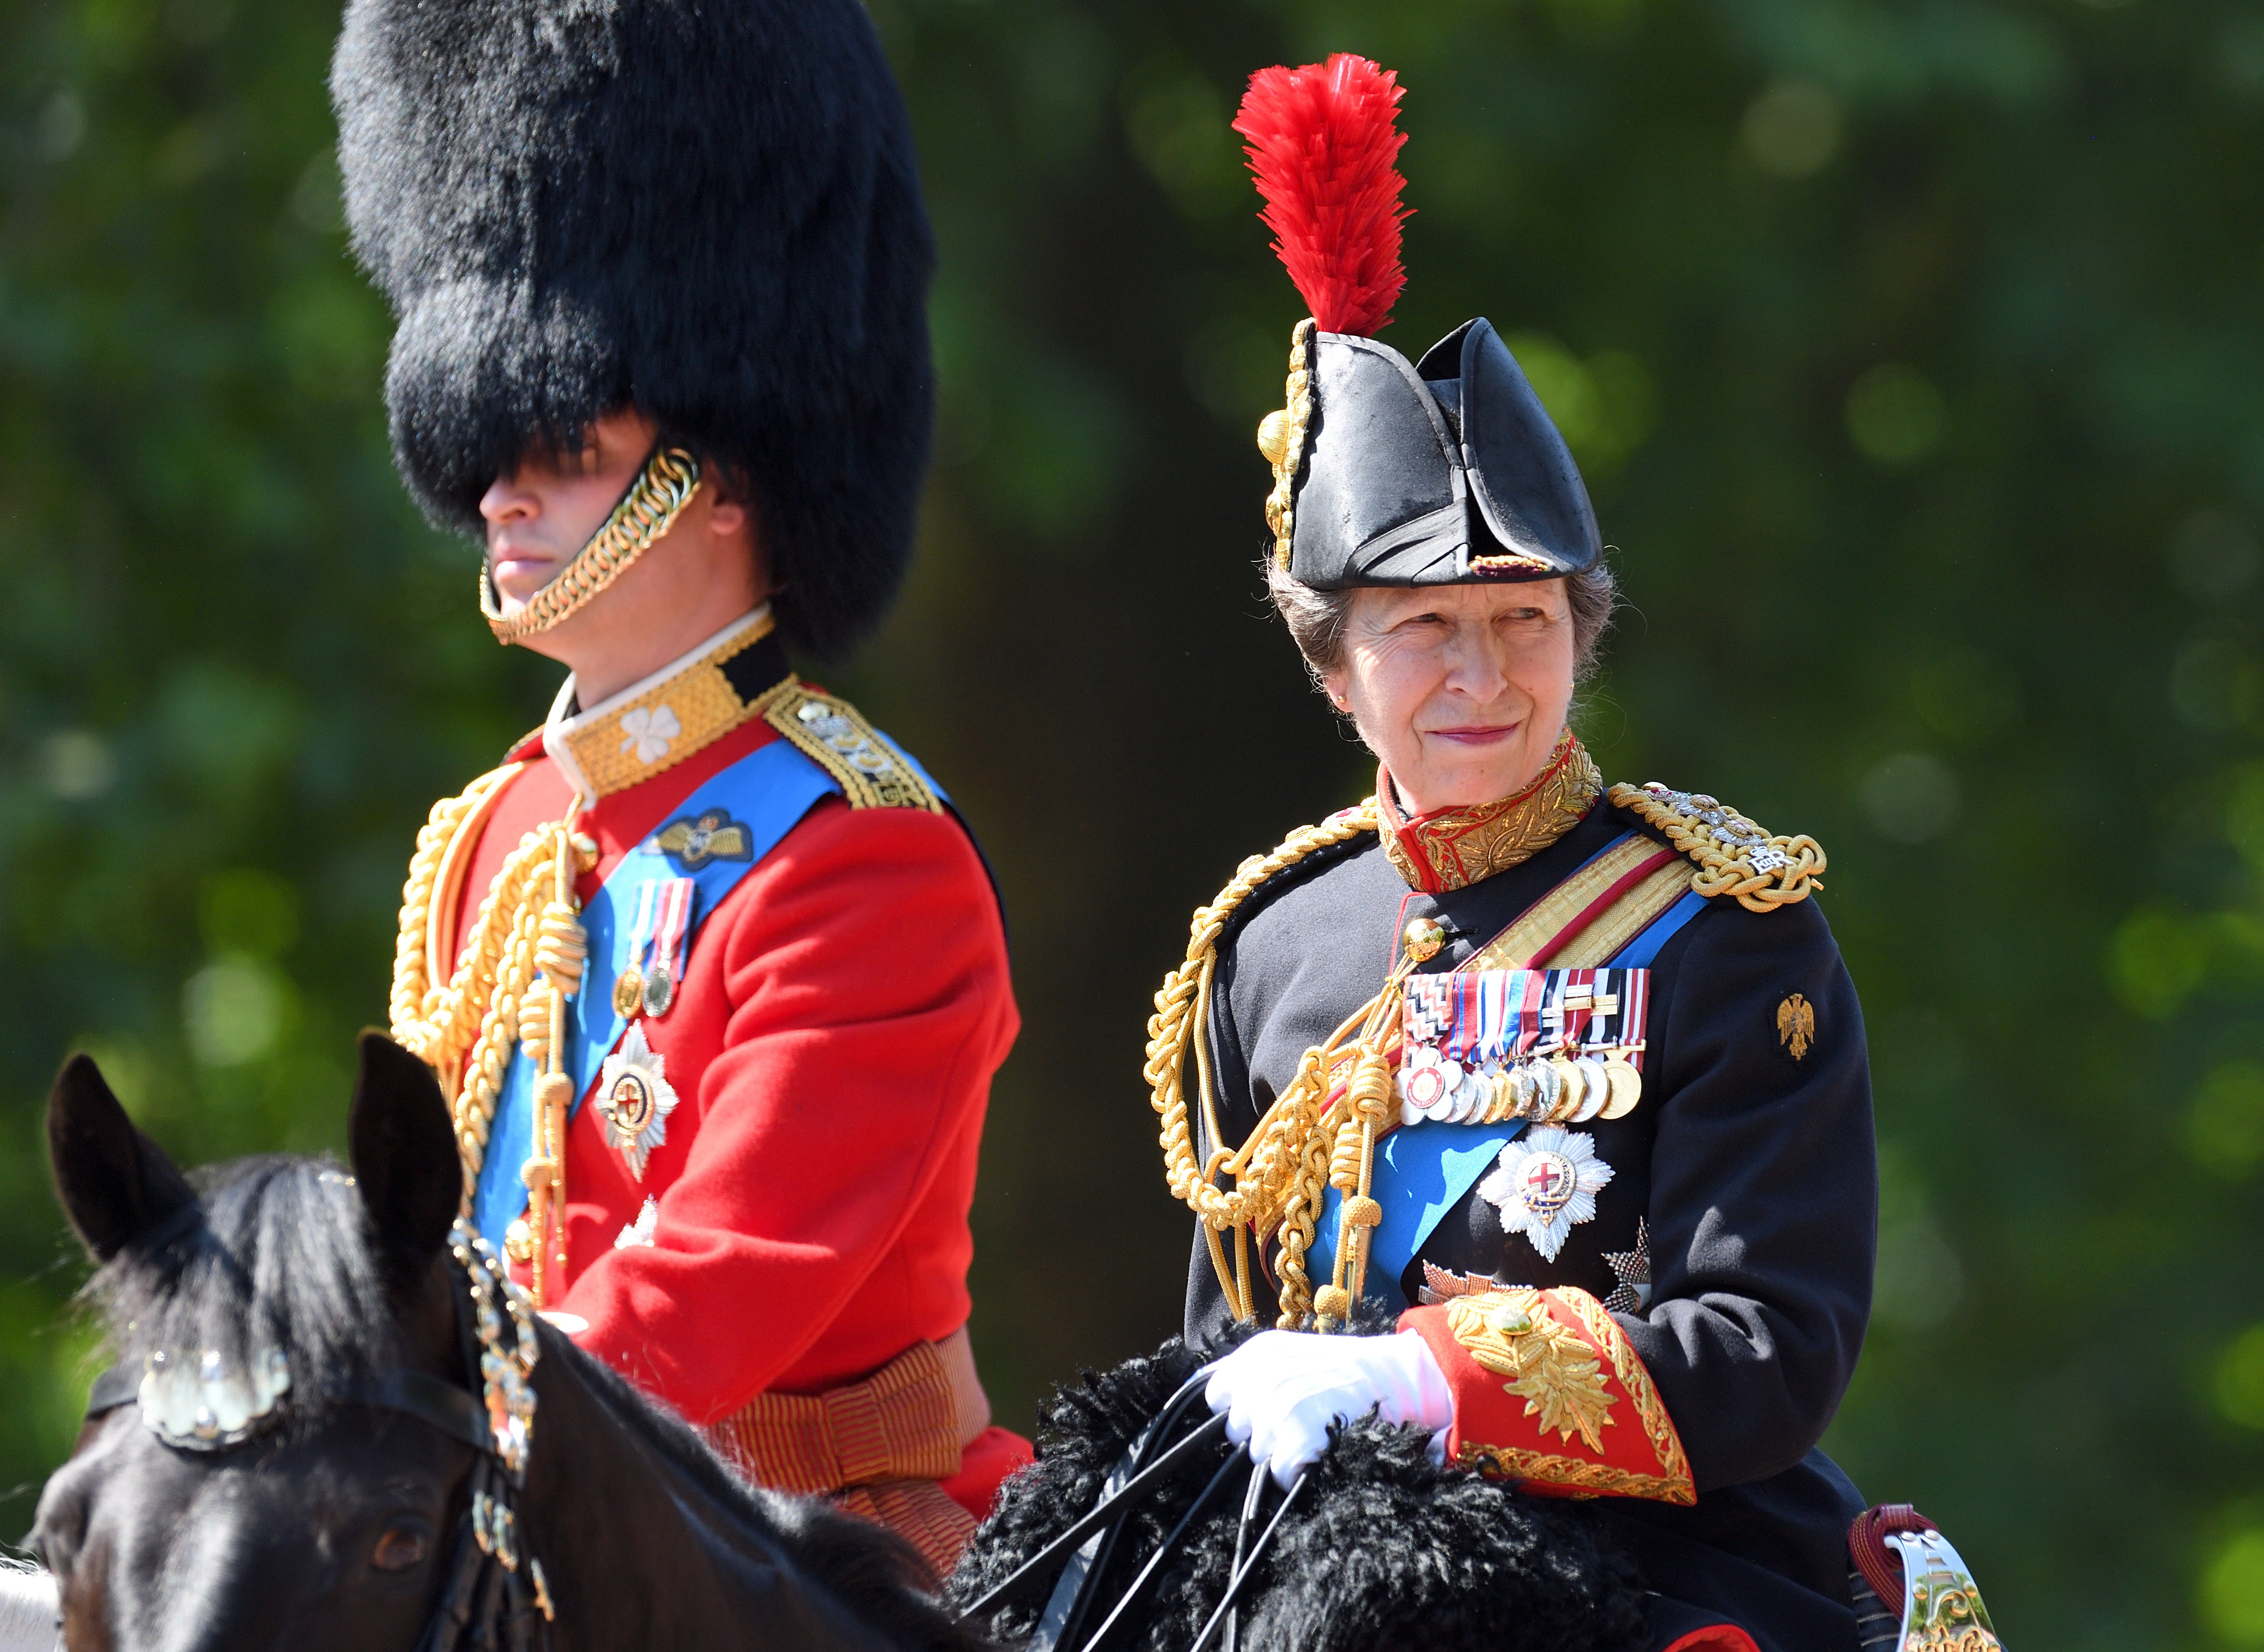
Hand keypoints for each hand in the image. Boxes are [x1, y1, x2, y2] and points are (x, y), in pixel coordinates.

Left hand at [1203, 1329, 1451, 1486]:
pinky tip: (1317, 1454)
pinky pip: (1279, 1473)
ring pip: (1256, 1453)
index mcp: (1257, 1353)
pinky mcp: (1299, 1436)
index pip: (1214, 1395)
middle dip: (1258, 1434)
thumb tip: (1214, 1397)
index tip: (1260, 1414)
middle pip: (1234, 1429)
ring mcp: (1279, 1406)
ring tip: (1314, 1434)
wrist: (1399, 1376)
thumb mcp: (1289, 1353)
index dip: (1236, 1410)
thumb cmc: (1346, 1370)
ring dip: (1280, 1453)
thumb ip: (1249, 1371)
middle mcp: (1261, 1375)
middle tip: (1298, 1423)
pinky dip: (1296, 1473)